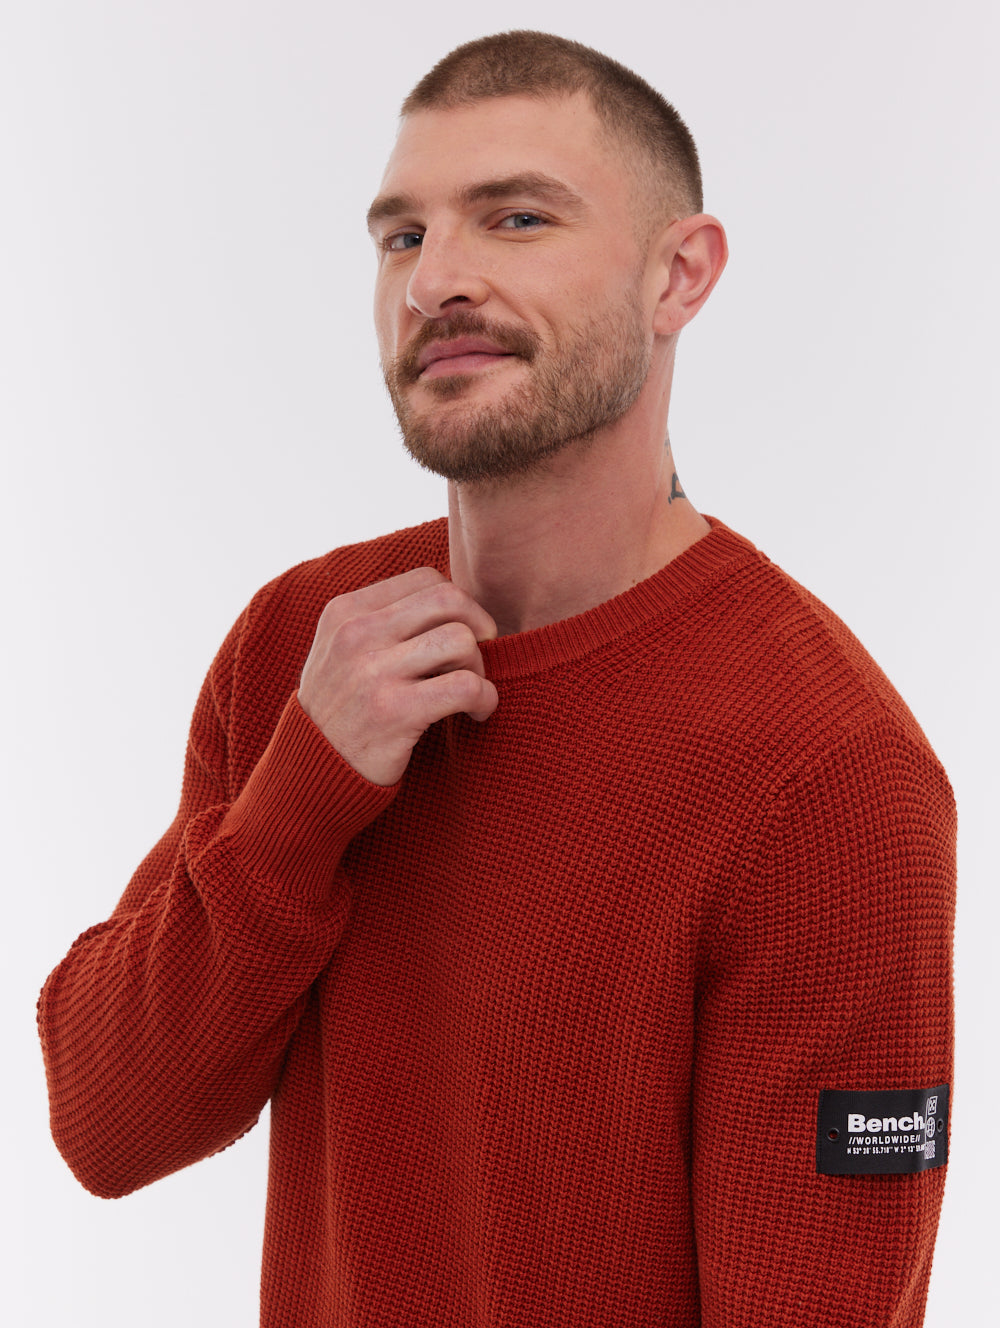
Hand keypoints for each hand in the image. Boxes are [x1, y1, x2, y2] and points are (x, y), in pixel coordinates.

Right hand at [298, 566, 498, 785]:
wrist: (312, 770)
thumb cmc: (342, 708)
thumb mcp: (341, 649)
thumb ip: (383, 620)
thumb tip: (455, 601)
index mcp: (345, 611)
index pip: (425, 579)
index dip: (458, 605)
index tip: (461, 634)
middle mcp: (355, 634)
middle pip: (449, 599)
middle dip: (478, 627)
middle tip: (475, 659)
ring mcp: (373, 672)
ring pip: (461, 640)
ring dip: (480, 668)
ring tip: (470, 690)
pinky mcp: (394, 712)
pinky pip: (466, 687)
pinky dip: (486, 699)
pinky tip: (476, 713)